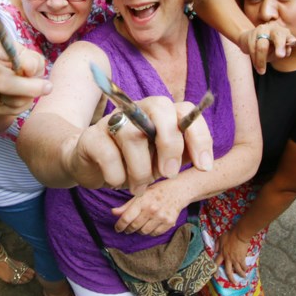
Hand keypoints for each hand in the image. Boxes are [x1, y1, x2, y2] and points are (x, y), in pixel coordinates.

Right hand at [0, 29, 50, 114]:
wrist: (9, 90)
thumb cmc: (23, 67)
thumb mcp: (32, 59)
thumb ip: (33, 60)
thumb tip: (28, 67)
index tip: (9, 55)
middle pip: (1, 79)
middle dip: (28, 86)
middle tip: (47, 87)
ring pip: (9, 97)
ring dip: (28, 95)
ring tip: (32, 89)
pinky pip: (10, 108)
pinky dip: (24, 104)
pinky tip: (23, 97)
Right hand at [67, 97, 213, 194]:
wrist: (92, 166)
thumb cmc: (135, 161)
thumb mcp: (163, 159)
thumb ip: (182, 155)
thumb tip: (204, 163)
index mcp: (160, 112)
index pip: (186, 110)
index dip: (199, 136)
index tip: (203, 167)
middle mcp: (138, 109)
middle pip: (160, 109)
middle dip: (170, 145)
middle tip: (169, 173)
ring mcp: (113, 120)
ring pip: (133, 136)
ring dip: (141, 170)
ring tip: (139, 187)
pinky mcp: (92, 137)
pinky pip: (109, 156)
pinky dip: (117, 176)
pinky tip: (117, 181)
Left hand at [111, 180, 187, 235]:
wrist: (178, 190)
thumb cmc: (157, 191)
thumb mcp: (141, 194)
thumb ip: (127, 205)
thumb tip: (113, 213)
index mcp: (142, 200)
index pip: (126, 218)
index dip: (119, 225)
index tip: (117, 228)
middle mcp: (151, 209)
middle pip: (134, 226)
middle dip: (128, 229)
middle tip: (127, 228)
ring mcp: (161, 217)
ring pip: (144, 232)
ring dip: (139, 230)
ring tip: (140, 225)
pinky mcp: (169, 222)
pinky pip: (155, 233)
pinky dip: (150, 231)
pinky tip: (150, 225)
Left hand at [215, 228, 252, 280]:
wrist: (239, 235)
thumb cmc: (230, 236)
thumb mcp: (220, 239)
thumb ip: (217, 245)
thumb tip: (215, 251)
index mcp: (222, 254)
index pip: (216, 263)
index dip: (215, 269)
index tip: (215, 274)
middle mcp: (228, 259)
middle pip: (228, 271)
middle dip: (231, 278)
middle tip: (234, 282)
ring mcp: (235, 259)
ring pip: (238, 270)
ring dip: (241, 274)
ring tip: (243, 276)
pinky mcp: (242, 258)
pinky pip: (243, 266)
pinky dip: (245, 268)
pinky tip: (247, 269)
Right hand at [239, 22, 293, 73]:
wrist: (250, 39)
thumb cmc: (269, 46)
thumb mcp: (279, 50)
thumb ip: (284, 51)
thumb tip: (286, 52)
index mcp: (283, 32)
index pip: (286, 36)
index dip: (287, 42)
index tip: (283, 54)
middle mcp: (273, 28)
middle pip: (277, 36)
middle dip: (279, 46)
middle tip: (280, 56)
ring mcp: (261, 30)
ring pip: (262, 46)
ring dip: (261, 61)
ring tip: (261, 71)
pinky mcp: (251, 34)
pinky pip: (253, 49)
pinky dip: (255, 60)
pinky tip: (257, 66)